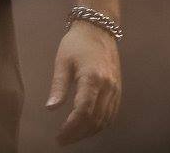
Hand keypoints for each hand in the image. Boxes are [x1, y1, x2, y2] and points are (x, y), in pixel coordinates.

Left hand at [45, 20, 121, 144]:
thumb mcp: (62, 62)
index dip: (71, 128)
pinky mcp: (118, 89)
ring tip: (73, 136)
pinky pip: (112, 114)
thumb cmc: (76, 43)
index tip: (59, 137)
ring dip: (89, 132)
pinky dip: (100, 124)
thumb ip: (58, 86)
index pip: (83, 112)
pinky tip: (88, 127)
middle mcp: (108, 86)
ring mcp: (115, 89)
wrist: (98, 29)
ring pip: (105, 120)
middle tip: (63, 140)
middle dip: (78, 133)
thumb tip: (51, 108)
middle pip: (95, 120)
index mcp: (92, 79)